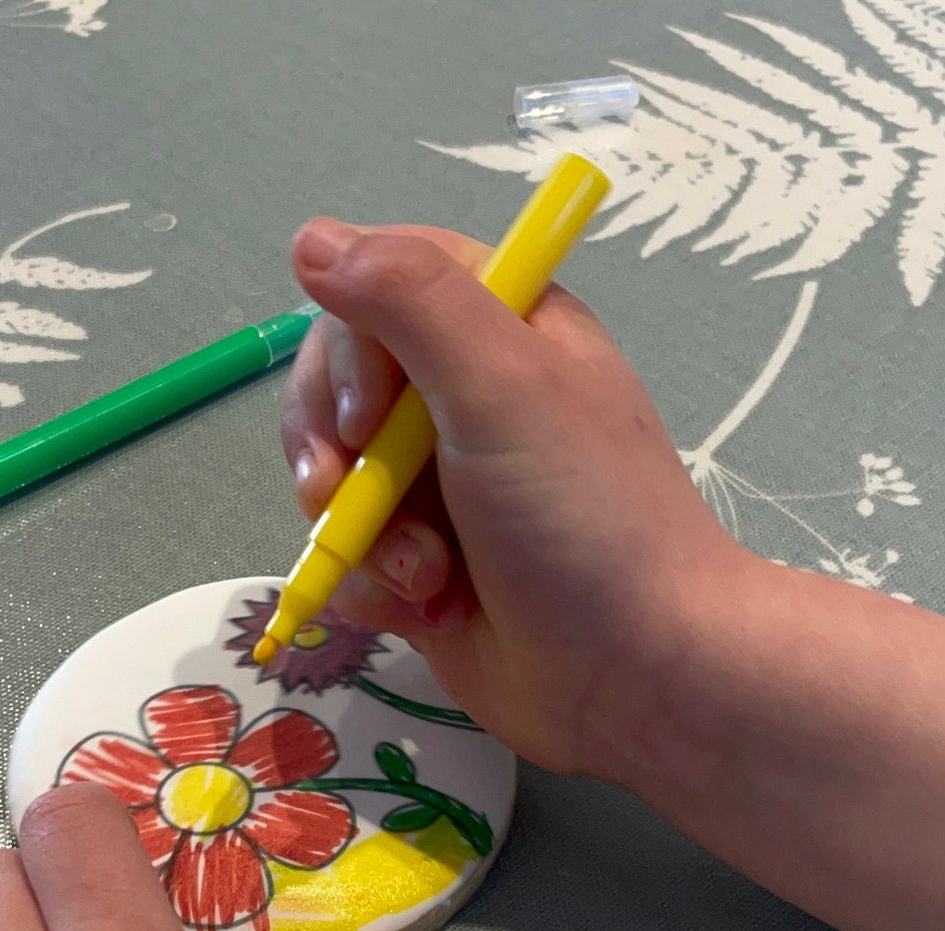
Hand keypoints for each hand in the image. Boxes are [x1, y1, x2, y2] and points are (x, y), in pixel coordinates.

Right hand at [280, 218, 748, 778]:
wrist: (634, 676)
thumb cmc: (583, 518)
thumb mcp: (503, 384)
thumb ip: (409, 301)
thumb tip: (310, 239)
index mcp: (499, 333)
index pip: (377, 292)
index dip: (347, 351)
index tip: (368, 413)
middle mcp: (462, 404)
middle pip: (336, 391)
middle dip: (333, 452)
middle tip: (350, 495)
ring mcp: (439, 492)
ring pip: (334, 484)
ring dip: (362, 534)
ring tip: (425, 574)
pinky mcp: (420, 569)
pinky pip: (348, 561)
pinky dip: (370, 588)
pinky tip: (424, 609)